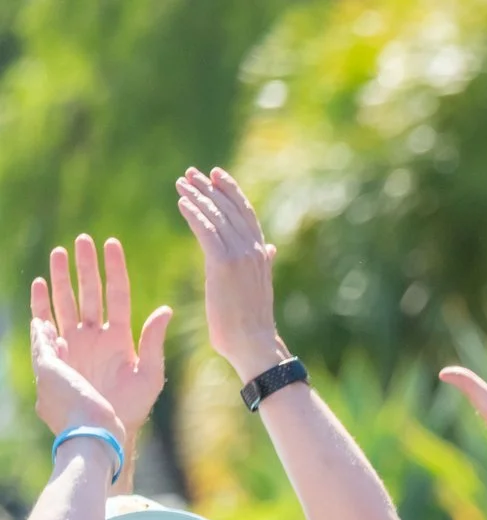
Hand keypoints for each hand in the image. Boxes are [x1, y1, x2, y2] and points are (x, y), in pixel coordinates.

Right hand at [29, 234, 167, 441]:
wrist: (109, 429)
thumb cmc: (134, 406)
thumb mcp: (151, 373)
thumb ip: (153, 340)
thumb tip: (164, 310)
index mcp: (120, 336)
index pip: (118, 293)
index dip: (114, 269)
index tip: (111, 243)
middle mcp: (97, 335)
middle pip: (90, 291)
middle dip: (85, 265)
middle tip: (81, 239)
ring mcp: (76, 342)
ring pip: (67, 300)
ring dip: (61, 277)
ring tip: (58, 252)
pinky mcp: (58, 352)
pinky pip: (47, 322)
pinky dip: (42, 303)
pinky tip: (39, 282)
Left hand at [175, 168, 287, 380]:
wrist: (254, 344)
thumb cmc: (252, 322)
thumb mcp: (259, 286)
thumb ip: (262, 263)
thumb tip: (269, 248)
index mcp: (261, 255)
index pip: (246, 215)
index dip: (232, 192)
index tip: (216, 176)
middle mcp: (253, 251)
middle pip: (231, 209)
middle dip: (211, 188)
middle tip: (192, 173)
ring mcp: (240, 257)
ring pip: (217, 217)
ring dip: (198, 197)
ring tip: (182, 183)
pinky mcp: (223, 265)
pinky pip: (207, 232)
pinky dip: (194, 214)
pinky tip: (182, 203)